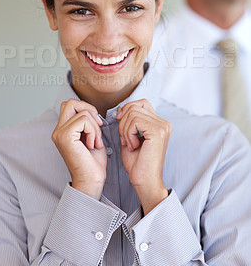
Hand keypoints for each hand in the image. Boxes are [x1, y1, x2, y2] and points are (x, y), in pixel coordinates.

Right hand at [52, 99, 106, 199]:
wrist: (91, 181)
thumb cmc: (93, 162)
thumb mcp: (91, 136)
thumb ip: (88, 122)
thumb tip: (92, 110)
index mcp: (63, 130)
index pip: (70, 105)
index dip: (86, 108)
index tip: (97, 124)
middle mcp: (58, 130)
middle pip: (70, 102)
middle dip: (89, 110)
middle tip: (97, 126)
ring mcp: (60, 133)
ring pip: (82, 112)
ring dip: (95, 126)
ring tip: (95, 142)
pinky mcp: (65, 136)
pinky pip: (84, 120)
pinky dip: (93, 131)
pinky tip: (92, 145)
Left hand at [117, 99, 170, 214]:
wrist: (145, 182)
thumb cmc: (138, 164)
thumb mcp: (129, 137)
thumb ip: (127, 122)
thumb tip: (121, 109)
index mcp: (159, 123)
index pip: (141, 102)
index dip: (127, 109)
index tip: (120, 123)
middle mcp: (164, 123)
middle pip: (135, 106)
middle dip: (123, 121)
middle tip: (124, 139)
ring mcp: (162, 126)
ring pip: (133, 113)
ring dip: (125, 129)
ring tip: (129, 144)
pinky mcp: (158, 131)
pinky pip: (135, 121)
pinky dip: (128, 133)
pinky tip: (133, 146)